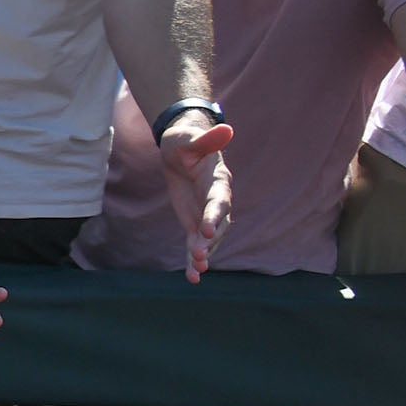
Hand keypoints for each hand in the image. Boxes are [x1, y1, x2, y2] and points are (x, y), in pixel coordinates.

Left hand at [159, 117, 234, 279]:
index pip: (218, 201)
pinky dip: (194, 260)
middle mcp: (217, 200)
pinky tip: (193, 277)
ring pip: (209, 239)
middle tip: (198, 256)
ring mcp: (206, 214)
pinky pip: (196, 244)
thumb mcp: (188, 139)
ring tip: (197, 271)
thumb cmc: (184, 141)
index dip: (214, 215)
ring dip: (203, 255)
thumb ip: (205, 139)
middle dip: (209, 241)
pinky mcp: (194, 223)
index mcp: (217, 181)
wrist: (180, 149)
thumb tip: (225, 128)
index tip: (207, 230)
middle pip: (218, 225)